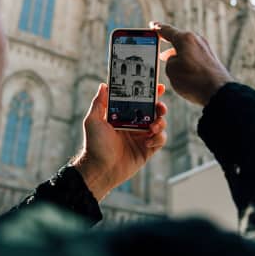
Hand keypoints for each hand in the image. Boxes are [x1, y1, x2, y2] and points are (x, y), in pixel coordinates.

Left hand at [72, 83, 166, 200]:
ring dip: (161, 122)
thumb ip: (99, 103)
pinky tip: (148, 142)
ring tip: (153, 127)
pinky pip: (160, 140)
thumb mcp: (93, 121)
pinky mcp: (148, 149)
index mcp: (123, 116)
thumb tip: (104, 85)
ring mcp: (142, 137)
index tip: (158, 87)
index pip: (138, 101)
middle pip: (153, 111)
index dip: (149, 93)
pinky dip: (158, 138)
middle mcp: (134, 124)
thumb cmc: (94, 145)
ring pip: (160, 124)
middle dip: (160, 106)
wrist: (100, 170)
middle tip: (159, 107)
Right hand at [151, 22, 232, 105]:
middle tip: (160, 55)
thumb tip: (175, 60)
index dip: (158, 29)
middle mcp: (197, 40)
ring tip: (172, 68)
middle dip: (169, 48)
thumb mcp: (170, 70)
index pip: (167, 31)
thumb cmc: (193, 80)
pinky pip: (194, 58)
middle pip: (179, 40)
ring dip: (178, 58)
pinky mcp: (211, 61)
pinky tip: (185, 74)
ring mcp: (206, 50)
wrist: (217, 92)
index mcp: (185, 38)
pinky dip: (187, 64)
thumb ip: (169, 61)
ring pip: (187, 50)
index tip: (153, 26)